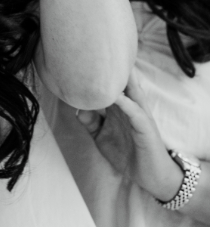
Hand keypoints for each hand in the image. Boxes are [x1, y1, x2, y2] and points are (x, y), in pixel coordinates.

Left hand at [76, 71, 183, 201]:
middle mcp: (129, 107)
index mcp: (119, 108)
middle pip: (122, 83)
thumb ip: (90, 121)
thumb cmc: (127, 154)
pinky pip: (136, 112)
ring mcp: (139, 115)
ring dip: (121, 80)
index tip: (83, 59)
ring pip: (131, 92)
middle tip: (98, 50)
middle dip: (112, 68)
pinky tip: (116, 96)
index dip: (99, 73)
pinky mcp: (145, 127)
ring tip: (108, 64)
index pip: (109, 86)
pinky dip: (126, 103)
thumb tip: (77, 108)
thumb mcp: (101, 137)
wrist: (149, 176)